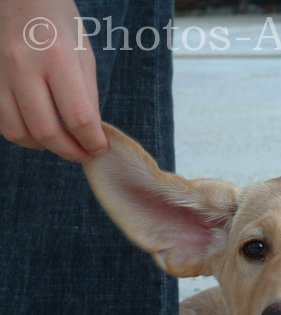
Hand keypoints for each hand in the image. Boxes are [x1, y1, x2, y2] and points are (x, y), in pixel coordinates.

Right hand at [0, 0, 105, 162]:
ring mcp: (0, 74)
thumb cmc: (58, 23)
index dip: (92, 141)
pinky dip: (24, 134)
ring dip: (45, 147)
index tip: (100, 148)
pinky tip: (40, 129)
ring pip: (18, 133)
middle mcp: (23, 67)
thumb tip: (92, 134)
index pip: (78, 117)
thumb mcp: (84, 55)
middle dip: (70, 152)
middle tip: (85, 154)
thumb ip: (88, 97)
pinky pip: (2, 122)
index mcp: (57, 58)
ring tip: (63, 143)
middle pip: (46, 131)